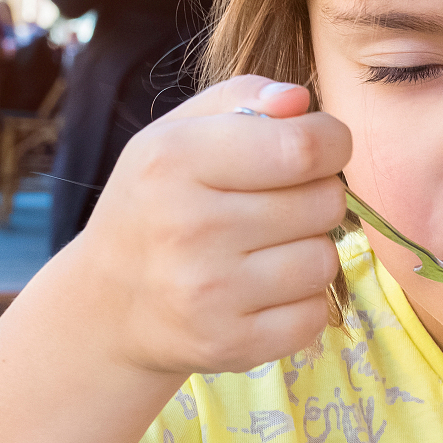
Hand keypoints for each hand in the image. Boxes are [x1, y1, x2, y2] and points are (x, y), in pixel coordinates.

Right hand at [65, 76, 351, 376]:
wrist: (110, 303)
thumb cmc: (160, 202)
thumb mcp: (179, 133)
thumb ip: (243, 99)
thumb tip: (300, 101)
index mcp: (176, 160)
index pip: (304, 146)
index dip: (332, 142)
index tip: (320, 148)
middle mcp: (189, 227)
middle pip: (325, 202)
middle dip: (319, 196)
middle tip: (281, 204)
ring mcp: (209, 293)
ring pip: (325, 260)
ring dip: (311, 251)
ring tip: (267, 248)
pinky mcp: (229, 343)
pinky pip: (315, 314)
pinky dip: (302, 302)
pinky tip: (263, 290)